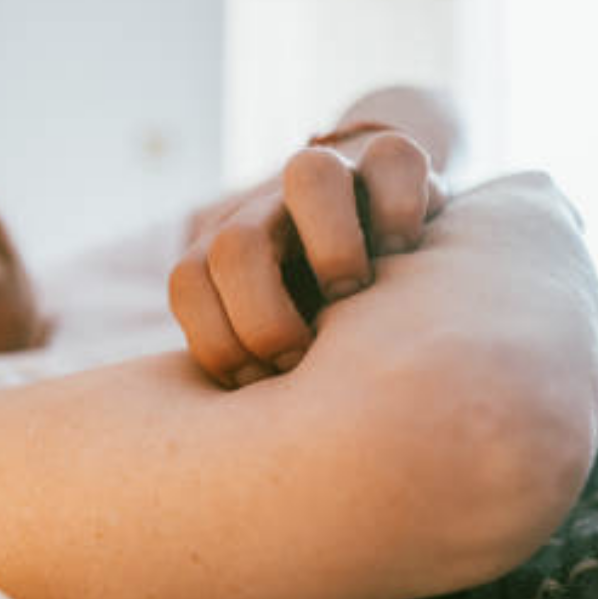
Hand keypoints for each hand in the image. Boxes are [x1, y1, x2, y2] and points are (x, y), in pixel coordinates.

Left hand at [170, 128, 445, 387]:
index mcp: (227, 255)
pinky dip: (401, 207)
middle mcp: (272, 210)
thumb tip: (240, 440)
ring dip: (333, 246)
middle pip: (236, 243)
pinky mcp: (391, 160)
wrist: (384, 228)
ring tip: (355, 290)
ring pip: (312, 175)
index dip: (217, 343)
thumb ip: (254, 373)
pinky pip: (393, 158)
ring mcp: (331, 178)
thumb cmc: (324, 314)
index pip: (189, 283)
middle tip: (301, 354)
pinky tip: (409, 251)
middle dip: (264, 315)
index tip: (260, 383)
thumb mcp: (281, 348)